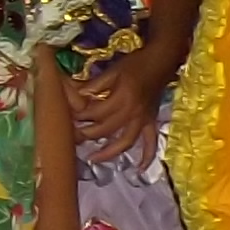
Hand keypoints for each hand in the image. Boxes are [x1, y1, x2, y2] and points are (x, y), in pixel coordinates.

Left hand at [66, 45, 166, 160]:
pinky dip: (147, 156)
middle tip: (72, 138)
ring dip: (109, 152)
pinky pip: (151, 142)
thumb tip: (77, 95)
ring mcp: (143, 119)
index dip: (80, 117)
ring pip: (125, 141)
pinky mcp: (151, 122)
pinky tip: (139, 168)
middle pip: (106, 130)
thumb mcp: (113, 70)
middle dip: (87, 135)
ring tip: (93, 158)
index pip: (96, 114)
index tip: (67, 119)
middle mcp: (133, 112)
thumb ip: (95, 85)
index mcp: (122, 98)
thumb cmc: (136, 63)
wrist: (162, 60)